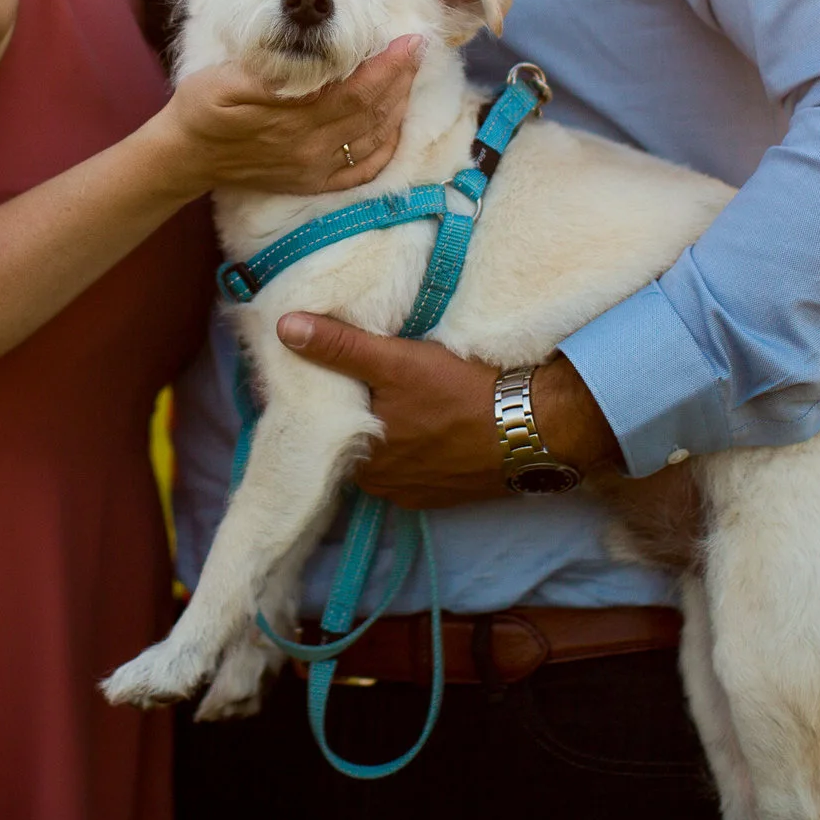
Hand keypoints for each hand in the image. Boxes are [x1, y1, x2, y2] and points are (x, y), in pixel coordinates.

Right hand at [155, 36, 422, 197]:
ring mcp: (315, 169)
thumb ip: (269, 73)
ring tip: (409, 77)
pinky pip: (364, 170)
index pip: (356, 90)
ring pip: (374, 139)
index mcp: (292, 118)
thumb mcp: (225, 79)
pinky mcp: (314, 181)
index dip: (388, 66)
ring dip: (398, 107)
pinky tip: (394, 125)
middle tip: (418, 49)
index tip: (409, 40)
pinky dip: (386, 147)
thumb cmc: (203, 106)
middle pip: (373, 113)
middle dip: (401, 79)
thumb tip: (309, 60)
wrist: (186, 155)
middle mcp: (311, 148)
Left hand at [274, 312, 626, 508]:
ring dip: (387, 430)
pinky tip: (426, 418)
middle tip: (362, 377)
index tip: (323, 374)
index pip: (324, 429)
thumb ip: (340, 346)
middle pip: (355, 443)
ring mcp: (417, 491)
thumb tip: (284, 327)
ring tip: (395, 394)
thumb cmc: (461, 394)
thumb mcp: (396, 362)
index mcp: (361, 461)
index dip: (322, 402)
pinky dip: (415, 445)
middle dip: (355, 416)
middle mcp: (383, 486)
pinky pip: (415, 465)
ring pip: (385, 454)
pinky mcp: (447, 491)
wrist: (535, 428)